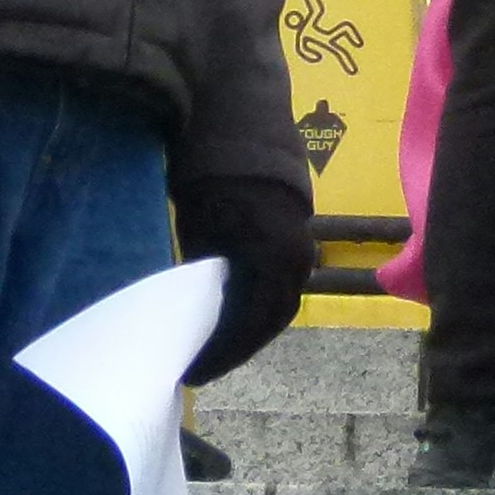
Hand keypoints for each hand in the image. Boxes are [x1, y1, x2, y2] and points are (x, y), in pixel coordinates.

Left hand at [173, 170, 319, 385]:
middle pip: (272, 319)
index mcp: (276, 261)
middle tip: (204, 364)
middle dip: (239, 347)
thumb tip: (196, 317)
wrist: (240, 121)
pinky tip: (233, 307)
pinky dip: (260, 301)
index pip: (250, 326)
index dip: (222, 354)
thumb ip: (207, 279)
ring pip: (281, 301)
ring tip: (217, 342)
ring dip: (252, 326)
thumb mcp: (200, 234)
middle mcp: (299, 259)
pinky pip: (282, 280)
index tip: (192, 373)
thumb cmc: (211, 177)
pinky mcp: (297, 233)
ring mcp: (303, 245)